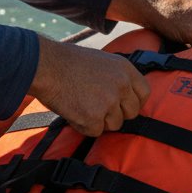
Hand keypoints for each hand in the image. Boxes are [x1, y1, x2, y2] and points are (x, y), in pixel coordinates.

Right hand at [30, 36, 150, 136]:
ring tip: (82, 106)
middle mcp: (121, 85)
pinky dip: (84, 126)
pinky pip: (95, 132)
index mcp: (125, 69)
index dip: (135, 102)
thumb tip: (124, 97)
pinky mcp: (94, 117)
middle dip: (117, 115)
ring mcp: (109, 102)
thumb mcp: (102, 61)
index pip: (145, 93)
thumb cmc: (68, 62)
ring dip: (100, 121)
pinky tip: (74, 112)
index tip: (124, 106)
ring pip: (114, 125)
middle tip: (99, 109)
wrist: (47, 66)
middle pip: (132, 113)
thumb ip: (117, 77)